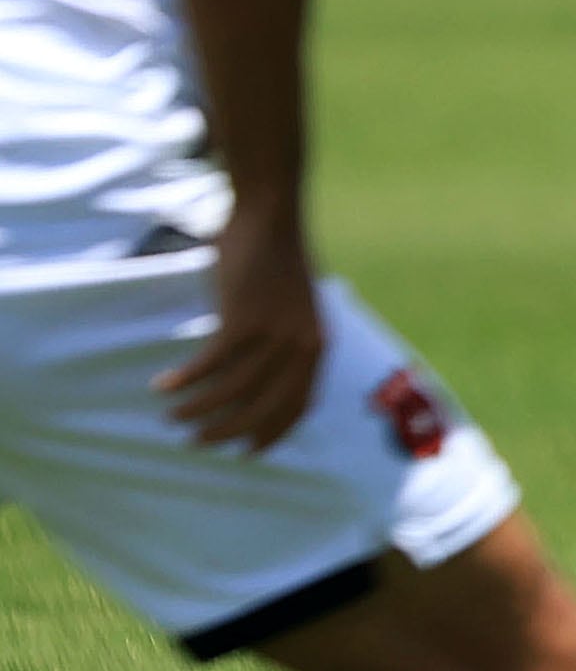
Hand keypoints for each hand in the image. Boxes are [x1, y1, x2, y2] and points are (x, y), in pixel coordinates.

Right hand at [156, 209, 325, 454]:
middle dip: (228, 431)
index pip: (299, 405)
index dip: (273, 432)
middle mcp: (301, 346)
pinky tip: (163, 386)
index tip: (248, 450)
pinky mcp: (244, 320)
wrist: (271, 220)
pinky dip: (185, 380)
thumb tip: (263, 377)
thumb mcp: (296, 309)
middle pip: (263, 407)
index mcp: (318, 346)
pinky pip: (210, 364)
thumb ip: (287, 343)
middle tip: (198, 441)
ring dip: (198, 409)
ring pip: (231, 391)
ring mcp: (274, 334)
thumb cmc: (277, 263)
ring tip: (172, 416)